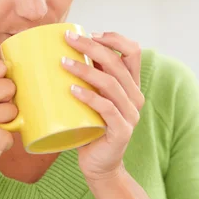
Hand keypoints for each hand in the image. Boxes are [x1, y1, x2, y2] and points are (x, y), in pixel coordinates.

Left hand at [62, 31, 143, 182]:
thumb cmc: (90, 128)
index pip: (133, 51)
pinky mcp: (122, 131)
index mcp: (131, 85)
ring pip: (112, 84)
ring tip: (63, 63)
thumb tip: (63, 51)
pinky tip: (72, 90)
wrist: (99, 165)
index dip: (114, 38)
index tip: (90, 34)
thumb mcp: (92, 97)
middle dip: (92, 47)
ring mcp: (130, 114)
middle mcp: (135, 97)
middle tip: (68, 40)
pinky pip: (107, 109)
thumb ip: (89, 78)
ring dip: (86, 70)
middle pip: (118, 63)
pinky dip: (90, 97)